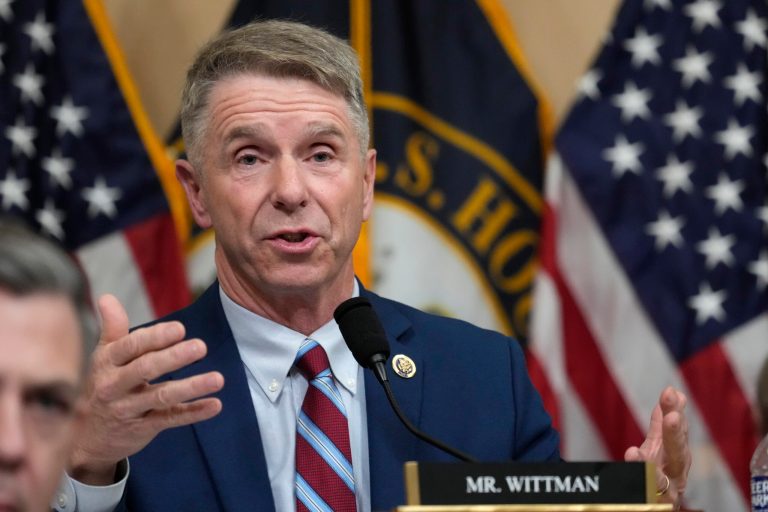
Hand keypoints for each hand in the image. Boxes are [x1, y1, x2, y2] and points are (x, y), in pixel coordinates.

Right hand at [69, 294, 223, 484]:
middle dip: (174, 358)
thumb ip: (112, 328)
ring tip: (218, 379)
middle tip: (200, 347)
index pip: (131, 347)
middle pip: (146, 369)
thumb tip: (107, 297)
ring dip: (191, 387)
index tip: (180, 329)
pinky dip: (194, 413)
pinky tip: (215, 405)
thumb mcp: (103, 356)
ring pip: (161, 397)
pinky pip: (171, 419)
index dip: (155, 337)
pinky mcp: (143, 429)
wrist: (87, 438)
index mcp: (107, 363)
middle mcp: (115, 386)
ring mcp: (129, 409)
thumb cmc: (102, 386)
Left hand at [624, 386, 689, 508]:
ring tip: (669, 423)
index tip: (671, 390)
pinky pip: (651, 486)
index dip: (674, 410)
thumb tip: (668, 396)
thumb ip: (659, 426)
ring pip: (670, 465)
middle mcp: (677, 469)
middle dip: (676, 428)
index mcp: (676, 453)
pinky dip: (643, 470)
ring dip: (670, 444)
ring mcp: (669, 487)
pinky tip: (633, 453)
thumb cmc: (659, 477)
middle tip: (673, 405)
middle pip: (678, 447)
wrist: (656, 506)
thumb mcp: (657, 448)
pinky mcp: (660, 501)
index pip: (676, 429)